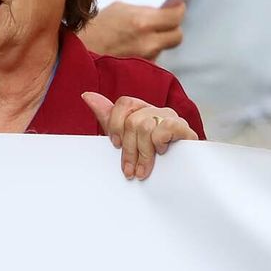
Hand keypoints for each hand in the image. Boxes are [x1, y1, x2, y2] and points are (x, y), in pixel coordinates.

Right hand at [80, 2, 185, 60]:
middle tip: (164, 21)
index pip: (176, 16)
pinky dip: (147, 52)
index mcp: (142, 22)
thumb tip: (161, 8)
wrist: (75, 54)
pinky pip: (152, 58)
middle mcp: (147, 42)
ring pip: (163, 48)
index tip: (177, 6)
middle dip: (172, 28)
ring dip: (157, 40)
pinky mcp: (139, 71)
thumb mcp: (118, 9)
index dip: (178, 10)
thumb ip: (142, 10)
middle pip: (177, 36)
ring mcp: (145, 59)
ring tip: (142, 34)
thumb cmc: (94, 27)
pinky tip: (134, 46)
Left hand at [81, 93, 196, 179]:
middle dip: (129, 150)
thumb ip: (108, 118)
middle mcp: (156, 110)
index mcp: (142, 110)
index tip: (114, 146)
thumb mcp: (125, 139)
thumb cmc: (150, 156)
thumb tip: (86, 95)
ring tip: (143, 171)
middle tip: (130, 171)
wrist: (181, 175)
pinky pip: (165, 127)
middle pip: (133, 120)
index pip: (125, 103)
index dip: (116, 124)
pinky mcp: (184, 128)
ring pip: (145, 126)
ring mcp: (171, 117)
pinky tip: (162, 153)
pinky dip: (159, 143)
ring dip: (143, 153)